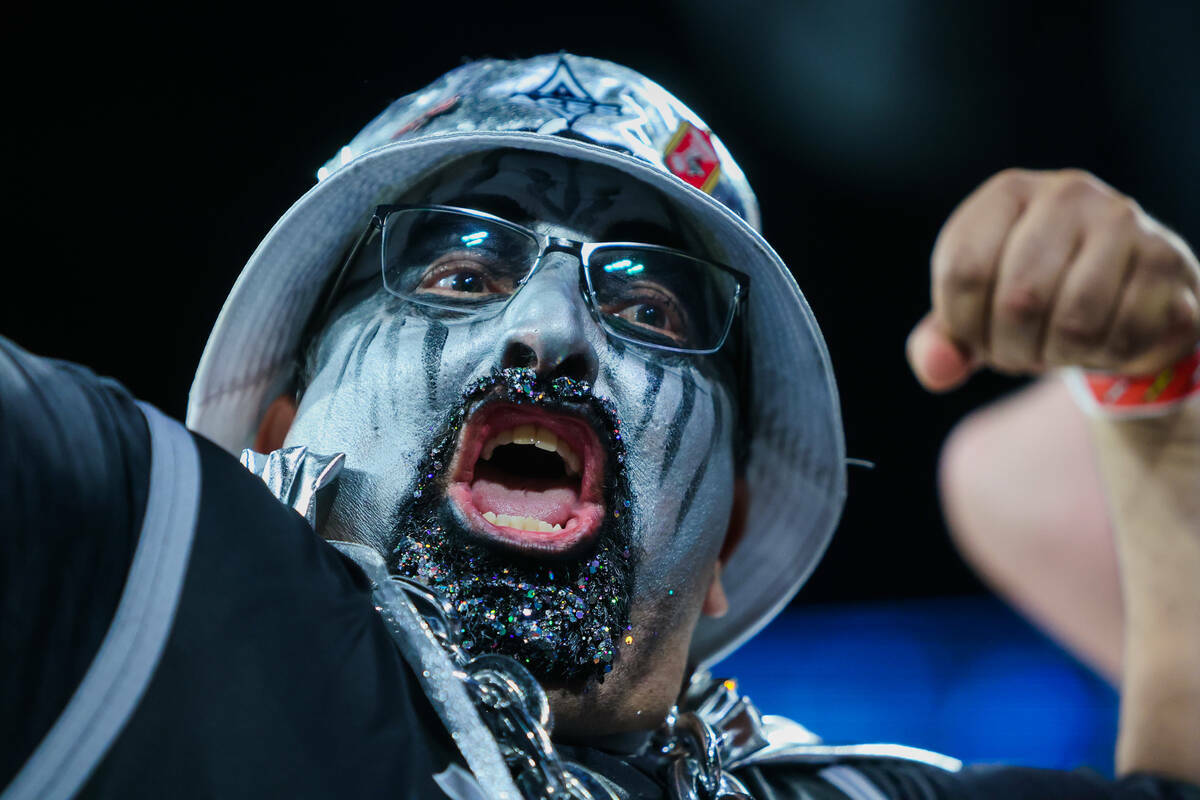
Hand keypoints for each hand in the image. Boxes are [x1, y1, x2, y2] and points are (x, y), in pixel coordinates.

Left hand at [907, 168, 1199, 390]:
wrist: (1122, 298)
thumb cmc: (1034, 303)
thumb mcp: (975, 314)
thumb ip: (939, 343)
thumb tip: (935, 369)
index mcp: (1007, 193)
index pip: (963, 270)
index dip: (964, 325)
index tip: (978, 335)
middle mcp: (1067, 193)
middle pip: (1019, 299)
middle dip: (1011, 348)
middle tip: (1020, 351)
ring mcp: (1123, 222)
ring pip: (1075, 322)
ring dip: (1058, 356)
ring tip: (1057, 347)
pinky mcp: (1166, 260)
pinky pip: (1123, 335)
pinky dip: (1104, 357)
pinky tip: (1101, 342)